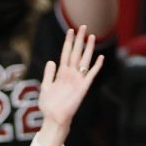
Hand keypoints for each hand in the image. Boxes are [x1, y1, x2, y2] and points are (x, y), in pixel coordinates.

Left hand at [36, 27, 104, 145]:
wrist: (54, 119)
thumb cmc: (49, 106)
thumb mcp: (45, 87)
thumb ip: (48, 74)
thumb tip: (50, 61)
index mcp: (61, 73)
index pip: (66, 53)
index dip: (68, 42)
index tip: (71, 30)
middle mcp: (71, 74)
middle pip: (76, 53)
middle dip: (79, 40)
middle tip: (83, 26)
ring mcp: (78, 80)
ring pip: (84, 61)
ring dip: (88, 49)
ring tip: (92, 36)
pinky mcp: (83, 88)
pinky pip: (91, 75)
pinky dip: (96, 67)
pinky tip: (101, 58)